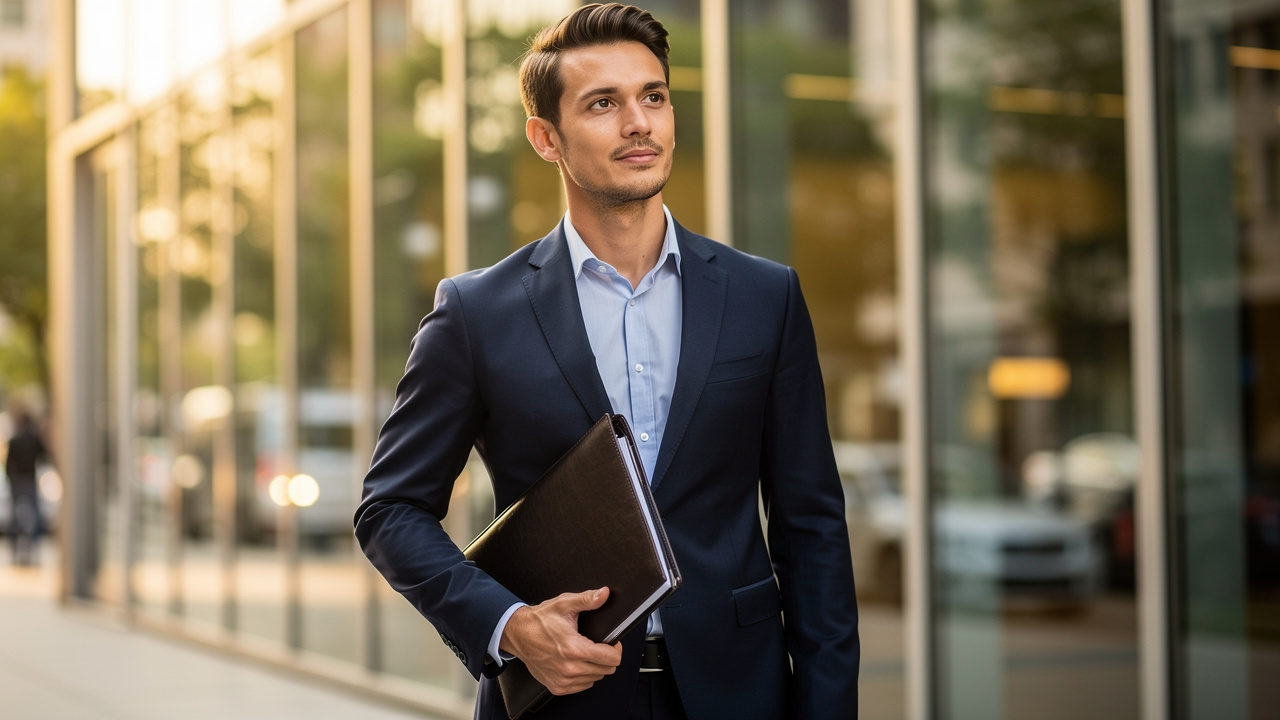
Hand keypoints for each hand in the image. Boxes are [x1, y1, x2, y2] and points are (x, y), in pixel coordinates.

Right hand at [499, 587, 622, 695]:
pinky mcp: (557, 687)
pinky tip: (575, 663)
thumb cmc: (539, 621)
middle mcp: (569, 668)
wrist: (518, 634)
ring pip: (595, 679)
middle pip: (607, 670)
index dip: (615, 649)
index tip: (611, 642)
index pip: (612, 659)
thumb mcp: (564, 604)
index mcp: (574, 649)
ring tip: (583, 653)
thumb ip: (587, 599)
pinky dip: (583, 676)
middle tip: (596, 645)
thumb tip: (603, 594)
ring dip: (594, 667)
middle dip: (606, 657)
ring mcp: (563, 680)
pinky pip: (582, 686)